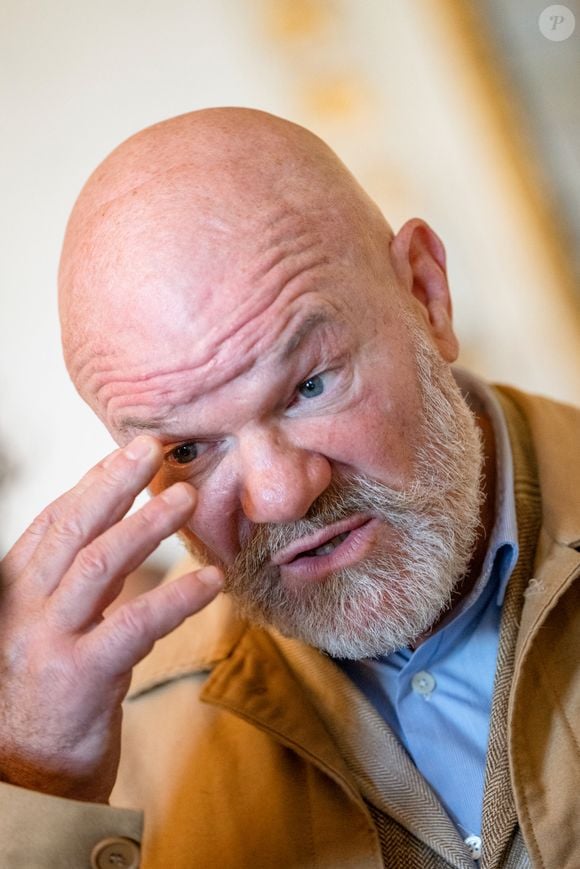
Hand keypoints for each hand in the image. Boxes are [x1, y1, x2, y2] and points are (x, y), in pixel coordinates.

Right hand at [0, 436, 221, 802]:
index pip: (52, 523)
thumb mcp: (50, 631)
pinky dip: (177, 598)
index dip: (92, 482)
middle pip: (71, 529)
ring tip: (185, 498)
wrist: (25, 781)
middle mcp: (24, 609)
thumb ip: (81, 586)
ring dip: (146, 525)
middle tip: (152, 447)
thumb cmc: (44, 700)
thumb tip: (125, 535)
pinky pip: (134, 626)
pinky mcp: (79, 679)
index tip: (129, 453)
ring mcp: (47, 642)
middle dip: (113, 482)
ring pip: (99, 564)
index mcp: (15, 592)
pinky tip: (211, 582)